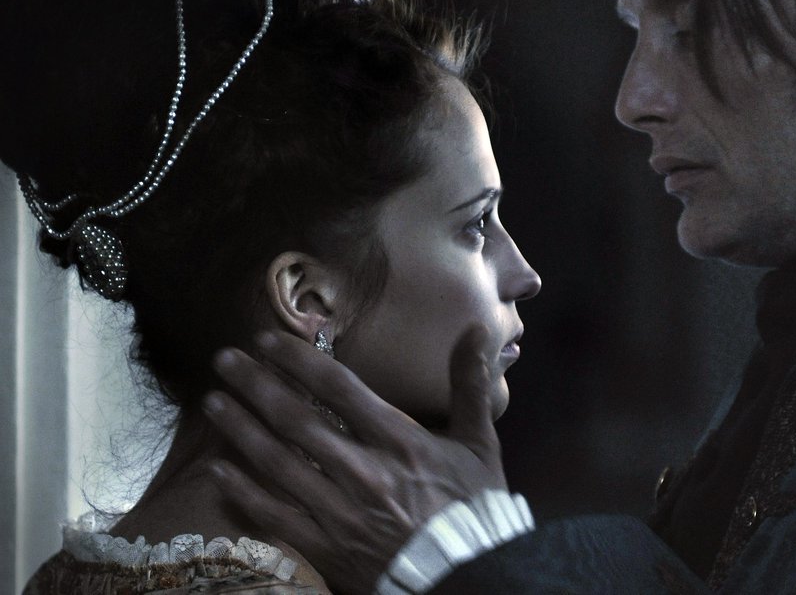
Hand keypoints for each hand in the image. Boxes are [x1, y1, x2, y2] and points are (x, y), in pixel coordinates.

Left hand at [202, 326, 504, 593]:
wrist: (467, 575)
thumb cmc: (472, 506)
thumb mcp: (479, 441)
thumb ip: (472, 383)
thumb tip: (479, 330)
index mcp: (400, 441)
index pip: (339, 389)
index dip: (299, 360)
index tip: (268, 340)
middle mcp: (363, 471)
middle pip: (297, 420)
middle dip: (256, 385)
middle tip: (224, 359)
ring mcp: (340, 510)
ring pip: (278, 463)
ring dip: (241, 429)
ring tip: (212, 402)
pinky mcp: (325, 546)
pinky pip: (274, 514)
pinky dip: (243, 491)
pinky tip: (217, 469)